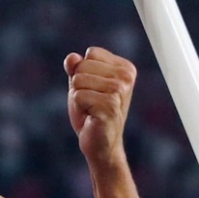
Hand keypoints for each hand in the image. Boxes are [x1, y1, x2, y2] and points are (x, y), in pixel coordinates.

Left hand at [63, 47, 136, 170]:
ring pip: (78, 80)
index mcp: (125, 68)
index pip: (91, 53)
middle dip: (79, 86)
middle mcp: (126, 77)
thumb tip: (72, 58)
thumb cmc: (92, 113)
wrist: (100, 144)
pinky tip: (91, 117)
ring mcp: (119, 91)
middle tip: (91, 102)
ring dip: (78, 98)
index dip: (83, 72)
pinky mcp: (110, 106)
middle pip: (83, 66)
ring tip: (91, 109)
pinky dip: (78, 108)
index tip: (94, 89)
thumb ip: (76, 68)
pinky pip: (78, 96)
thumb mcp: (82, 85)